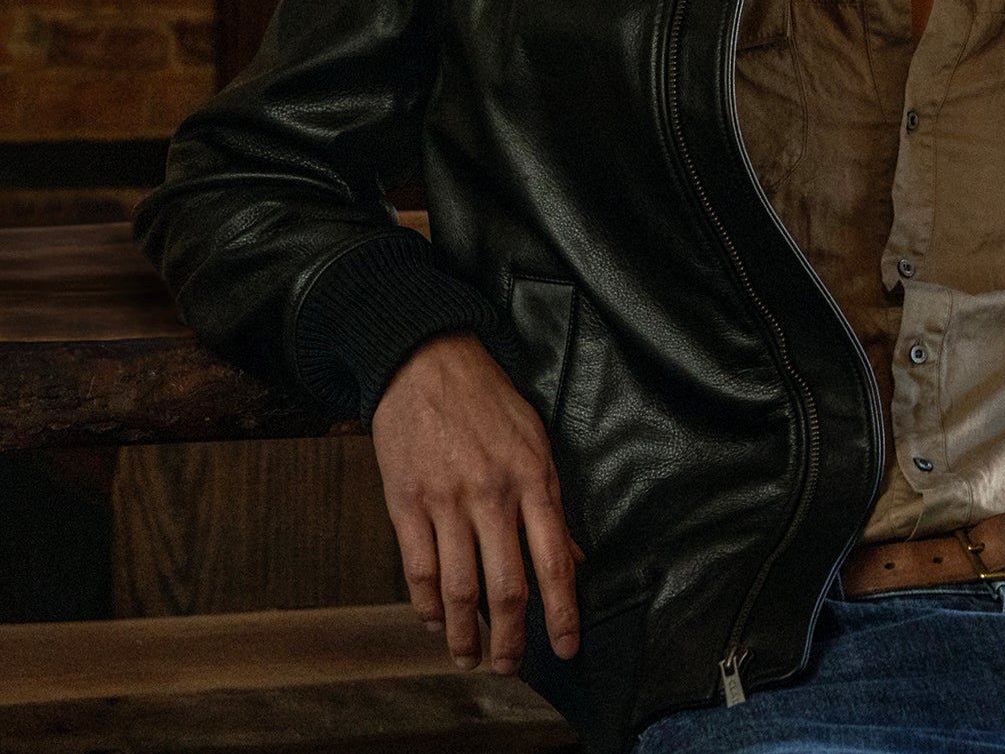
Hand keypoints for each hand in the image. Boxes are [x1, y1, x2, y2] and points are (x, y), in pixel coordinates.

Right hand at [370, 332, 583, 674]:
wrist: (426, 362)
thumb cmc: (488, 402)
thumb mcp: (536, 442)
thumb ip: (552, 504)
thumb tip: (573, 557)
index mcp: (534, 479)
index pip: (555, 561)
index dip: (562, 612)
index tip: (566, 647)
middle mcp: (493, 495)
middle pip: (507, 585)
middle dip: (512, 637)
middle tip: (510, 667)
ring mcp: (446, 500)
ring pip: (458, 587)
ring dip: (464, 631)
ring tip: (469, 656)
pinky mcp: (406, 501)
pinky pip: (417, 567)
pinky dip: (425, 603)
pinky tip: (433, 620)